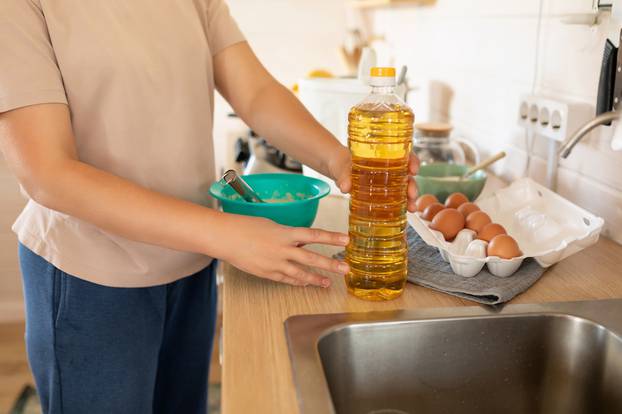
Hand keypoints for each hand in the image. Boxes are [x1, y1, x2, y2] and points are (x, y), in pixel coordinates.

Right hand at [220, 215, 349, 286]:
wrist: (225, 238)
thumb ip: (289, 235)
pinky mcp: (266, 273)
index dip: (331, 237)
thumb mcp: (272, 226)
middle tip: (346, 269)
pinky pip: (286, 279)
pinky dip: (297, 281)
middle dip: (330, 265)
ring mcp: (275, 263)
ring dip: (316, 279)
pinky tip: (306, 283)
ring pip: (300, 274)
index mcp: (285, 233)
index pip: (314, 235)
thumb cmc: (246, 226)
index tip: (346, 240)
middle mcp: (283, 249)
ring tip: (327, 282)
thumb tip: (303, 242)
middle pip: (312, 258)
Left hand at [327, 146, 420, 211]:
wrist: (335, 169)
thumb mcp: (341, 166)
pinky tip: (404, 212)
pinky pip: (394, 197)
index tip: (413, 169)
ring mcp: (384, 180)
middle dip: (412, 185)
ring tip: (411, 208)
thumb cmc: (341, 162)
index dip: (413, 161)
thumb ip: (343, 175)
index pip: (404, 154)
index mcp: (382, 155)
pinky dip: (400, 204)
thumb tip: (346, 187)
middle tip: (412, 194)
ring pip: (403, 187)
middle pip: (406, 174)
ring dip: (410, 197)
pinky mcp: (380, 192)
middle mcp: (387, 167)